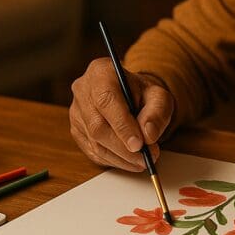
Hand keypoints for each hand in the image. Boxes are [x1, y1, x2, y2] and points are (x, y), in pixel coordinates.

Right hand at [69, 58, 173, 172]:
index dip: (122, 125)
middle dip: (123, 147)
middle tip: (146, 158)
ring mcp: (76, 111)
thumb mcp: (158, 96)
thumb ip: (157, 113)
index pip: (107, 101)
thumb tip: (149, 136)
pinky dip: (113, 160)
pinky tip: (129, 161)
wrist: (130, 95)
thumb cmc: (143, 94)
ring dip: (120, 157)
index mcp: (101, 72)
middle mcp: (83, 90)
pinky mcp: (76, 130)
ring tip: (142, 161)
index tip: (139, 144)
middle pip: (97, 125)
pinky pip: (92, 151)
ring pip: (94, 142)